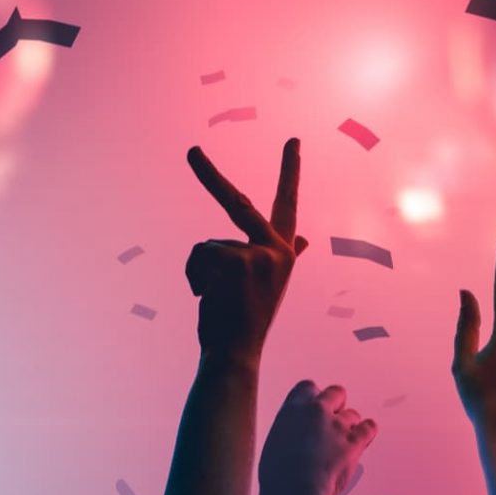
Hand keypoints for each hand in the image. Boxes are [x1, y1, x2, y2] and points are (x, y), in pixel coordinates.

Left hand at [184, 140, 303, 359]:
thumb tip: (304, 238)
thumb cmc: (245, 321)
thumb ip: (286, 255)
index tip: (292, 141)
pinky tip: (209, 298)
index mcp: (284, 253)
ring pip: (207, 245)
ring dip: (201, 271)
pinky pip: (199, 256)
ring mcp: (259, 254)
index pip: (286, 205)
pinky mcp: (238, 260)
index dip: (289, 171)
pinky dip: (195, 277)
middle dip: (209, 176)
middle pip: (237, 203)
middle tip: (191, 151)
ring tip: (216, 299)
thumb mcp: (269, 284)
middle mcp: (277, 249)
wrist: (236, 352)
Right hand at [259, 382, 378, 494]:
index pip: (307, 387)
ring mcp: (337, 425)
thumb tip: (295, 438)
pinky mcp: (353, 442)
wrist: (294, 491)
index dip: (314, 397)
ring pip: (352, 414)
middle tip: (334, 419)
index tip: (315, 406)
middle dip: (337, 404)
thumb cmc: (278, 476)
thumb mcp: (274, 444)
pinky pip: (369, 428)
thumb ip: (289, 432)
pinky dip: (368, 432)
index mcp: (292, 409)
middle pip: (335, 392)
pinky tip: (365, 437)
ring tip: (343, 440)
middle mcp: (316, 411)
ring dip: (350, 425)